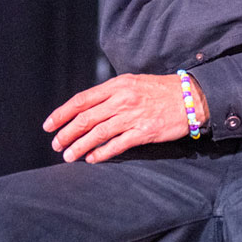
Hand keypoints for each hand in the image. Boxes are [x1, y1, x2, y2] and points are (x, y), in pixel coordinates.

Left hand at [45, 74, 190, 162]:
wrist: (193, 97)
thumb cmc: (163, 90)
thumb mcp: (134, 82)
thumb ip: (112, 93)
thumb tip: (89, 108)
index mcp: (118, 85)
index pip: (82, 100)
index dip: (62, 113)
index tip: (49, 125)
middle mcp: (122, 100)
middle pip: (85, 119)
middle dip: (66, 133)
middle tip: (56, 144)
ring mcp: (133, 117)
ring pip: (97, 133)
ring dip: (79, 146)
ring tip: (69, 155)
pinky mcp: (144, 132)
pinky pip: (117, 145)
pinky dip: (101, 153)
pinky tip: (92, 159)